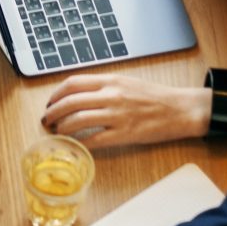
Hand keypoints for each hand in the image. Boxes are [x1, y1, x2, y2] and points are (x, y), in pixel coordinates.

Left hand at [41, 74, 210, 148]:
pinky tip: (76, 145)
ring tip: (58, 132)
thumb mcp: (125, 81)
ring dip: (63, 128)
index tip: (50, 102)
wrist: (179, 109)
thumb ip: (103, 86)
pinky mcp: (125, 134)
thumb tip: (78, 93)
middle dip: (53, 112)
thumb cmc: (153, 95)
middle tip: (47, 120)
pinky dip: (81, 143)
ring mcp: (117, 115)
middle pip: (71, 102)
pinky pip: (95, 140)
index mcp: (110, 80)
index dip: (56, 94)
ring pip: (79, 121)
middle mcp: (111, 95)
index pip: (73, 83)